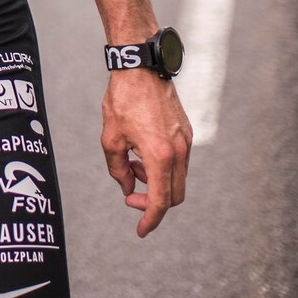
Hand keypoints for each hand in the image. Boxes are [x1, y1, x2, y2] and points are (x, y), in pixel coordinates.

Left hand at [100, 69, 192, 236]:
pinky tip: (141, 155)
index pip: (160, 201)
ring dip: (156, 183)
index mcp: (160, 155)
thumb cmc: (122, 100)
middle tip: (130, 195)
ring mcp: (186, 141)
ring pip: (177, 179)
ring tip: (132, 167)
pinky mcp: (186, 133)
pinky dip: (162, 168)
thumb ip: (118, 169)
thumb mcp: (110, 138)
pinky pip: (178, 162)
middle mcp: (179, 151)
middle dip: (153, 203)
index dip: (150, 219)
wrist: (141, 68)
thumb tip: (128, 188)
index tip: (140, 230)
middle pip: (174, 195)